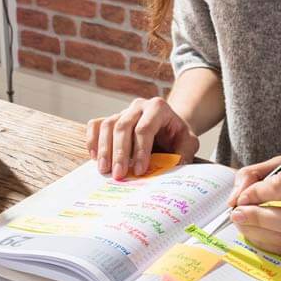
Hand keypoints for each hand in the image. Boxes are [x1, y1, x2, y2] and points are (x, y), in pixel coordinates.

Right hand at [85, 97, 199, 178]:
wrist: (169, 126)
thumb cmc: (177, 135)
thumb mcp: (188, 142)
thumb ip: (184, 154)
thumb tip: (174, 169)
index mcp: (158, 108)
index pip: (145, 128)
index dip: (141, 150)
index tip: (139, 170)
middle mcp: (138, 106)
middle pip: (123, 126)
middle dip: (119, 153)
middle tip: (118, 175)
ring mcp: (122, 111)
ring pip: (107, 125)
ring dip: (104, 149)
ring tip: (104, 170)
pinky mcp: (111, 119)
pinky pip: (95, 125)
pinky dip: (92, 140)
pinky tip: (95, 158)